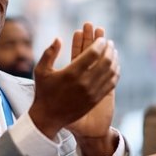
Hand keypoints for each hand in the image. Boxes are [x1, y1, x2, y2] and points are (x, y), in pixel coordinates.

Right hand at [28, 22, 119, 142]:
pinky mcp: (96, 99)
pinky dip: (115, 73)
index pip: (93, 53)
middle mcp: (84, 82)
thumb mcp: (41, 71)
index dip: (99, 43)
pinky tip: (114, 66)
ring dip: (114, 59)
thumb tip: (58, 38)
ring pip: (111, 72)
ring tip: (113, 52)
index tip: (101, 38)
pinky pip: (111, 83)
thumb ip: (49, 53)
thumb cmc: (43, 92)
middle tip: (109, 43)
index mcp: (71, 73)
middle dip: (109, 49)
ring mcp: (92, 92)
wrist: (48, 117)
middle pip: (105, 61)